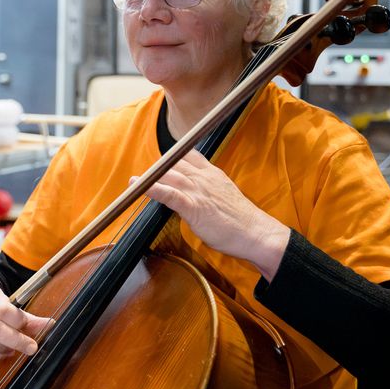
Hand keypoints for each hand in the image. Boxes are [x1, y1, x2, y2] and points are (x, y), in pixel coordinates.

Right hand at [0, 282, 52, 361]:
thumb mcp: (2, 300)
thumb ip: (23, 315)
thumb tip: (49, 324)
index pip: (4, 310)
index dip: (20, 322)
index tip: (30, 328)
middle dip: (16, 341)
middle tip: (31, 347)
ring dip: (3, 349)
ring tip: (13, 348)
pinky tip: (1, 352)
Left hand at [139, 150, 289, 279]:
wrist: (255, 233)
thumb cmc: (241, 220)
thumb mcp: (224, 195)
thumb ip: (208, 189)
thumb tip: (197, 193)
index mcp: (212, 174)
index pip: (188, 155)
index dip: (172, 157)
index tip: (162, 160)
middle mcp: (203, 178)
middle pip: (173, 164)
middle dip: (156, 169)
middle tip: (143, 176)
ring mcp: (198, 191)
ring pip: (168, 175)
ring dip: (149, 177)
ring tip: (133, 181)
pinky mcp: (194, 207)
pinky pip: (169, 194)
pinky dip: (152, 189)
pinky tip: (139, 187)